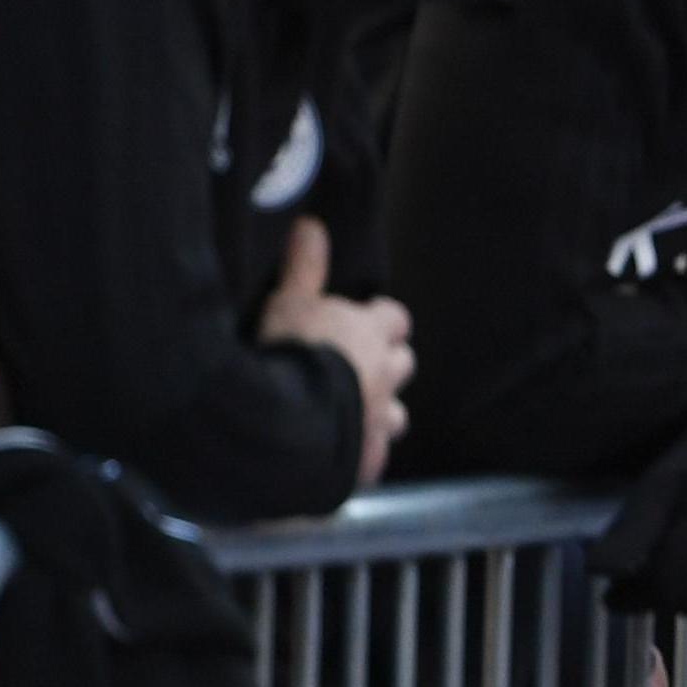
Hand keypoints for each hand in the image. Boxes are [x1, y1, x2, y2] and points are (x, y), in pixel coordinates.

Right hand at [260, 219, 414, 484]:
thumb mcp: (288, 302)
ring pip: (398, 414)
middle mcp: (385, 375)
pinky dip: (361, 455)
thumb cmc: (287, 354)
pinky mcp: (365, 461)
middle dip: (387, 364)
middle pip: (403, 364)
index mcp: (371, 333)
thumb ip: (303, 266)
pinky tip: (340, 457)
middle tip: (357, 367)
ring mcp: (379, 421)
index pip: (395, 318)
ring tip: (353, 413)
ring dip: (381, 412)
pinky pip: (374, 459)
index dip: (380, 320)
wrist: (283, 426)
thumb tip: (311, 225)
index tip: (362, 321)